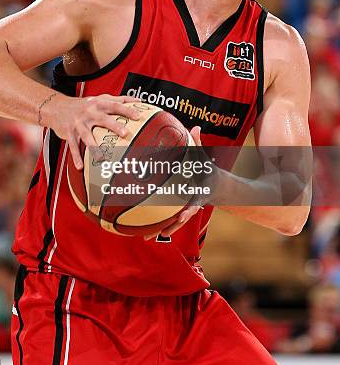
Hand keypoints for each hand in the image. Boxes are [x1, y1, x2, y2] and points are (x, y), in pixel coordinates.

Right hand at [48, 94, 141, 168]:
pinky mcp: (69, 133)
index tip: (138, 116)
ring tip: (101, 158)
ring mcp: (78, 123)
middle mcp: (89, 112)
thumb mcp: (99, 98)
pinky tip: (80, 166)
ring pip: (86, 135)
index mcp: (98, 104)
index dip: (127, 110)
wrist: (57, 107)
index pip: (115, 105)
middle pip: (103, 119)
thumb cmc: (82, 104)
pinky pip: (73, 146)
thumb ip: (118, 99)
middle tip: (125, 133)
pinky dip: (76, 156)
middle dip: (114, 126)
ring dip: (93, 146)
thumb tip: (137, 101)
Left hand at [144, 125, 204, 240]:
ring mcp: (188, 210)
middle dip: (172, 225)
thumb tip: (196, 126)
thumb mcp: (204, 157)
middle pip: (183, 218)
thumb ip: (198, 143)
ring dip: (162, 230)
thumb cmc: (207, 169)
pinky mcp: (182, 212)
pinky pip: (170, 221)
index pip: (195, 201)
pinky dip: (160, 226)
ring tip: (146, 237)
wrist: (219, 187)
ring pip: (175, 224)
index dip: (190, 208)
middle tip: (160, 231)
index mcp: (199, 192)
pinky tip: (145, 232)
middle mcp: (193, 204)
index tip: (184, 214)